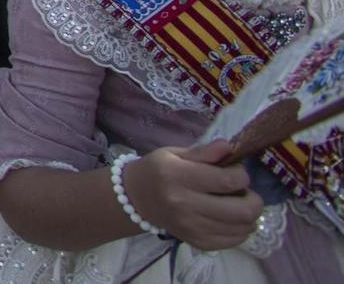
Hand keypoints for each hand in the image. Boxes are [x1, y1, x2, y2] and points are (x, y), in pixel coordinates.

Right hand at [127, 143, 262, 250]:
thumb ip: (204, 152)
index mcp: (177, 176)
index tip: (236, 172)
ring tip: (239, 205)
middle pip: (241, 211)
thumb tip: (230, 147)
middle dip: (254, 201)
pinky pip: (233, 242)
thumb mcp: (175, 153)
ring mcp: (191, 227)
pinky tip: (232, 219)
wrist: (136, 199)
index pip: (227, 181)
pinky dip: (240, 231)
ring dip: (249, 216)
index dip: (242, 176)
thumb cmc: (158, 170)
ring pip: (242, 229)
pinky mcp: (197, 242)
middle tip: (247, 193)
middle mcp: (184, 205)